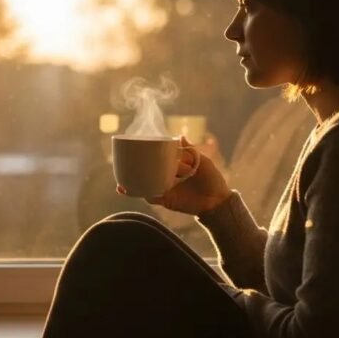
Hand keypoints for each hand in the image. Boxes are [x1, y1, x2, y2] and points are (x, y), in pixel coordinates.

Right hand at [117, 136, 231, 215]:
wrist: (217, 201)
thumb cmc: (213, 179)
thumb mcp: (203, 161)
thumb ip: (191, 150)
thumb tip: (180, 136)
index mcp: (176, 165)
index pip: (159, 157)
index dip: (149, 153)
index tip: (136, 147)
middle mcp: (168, 176)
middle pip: (149, 170)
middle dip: (135, 167)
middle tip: (124, 161)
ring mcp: (166, 188)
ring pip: (146, 183)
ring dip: (132, 182)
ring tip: (120, 178)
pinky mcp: (166, 200)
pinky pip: (150, 196)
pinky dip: (139, 193)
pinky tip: (129, 189)